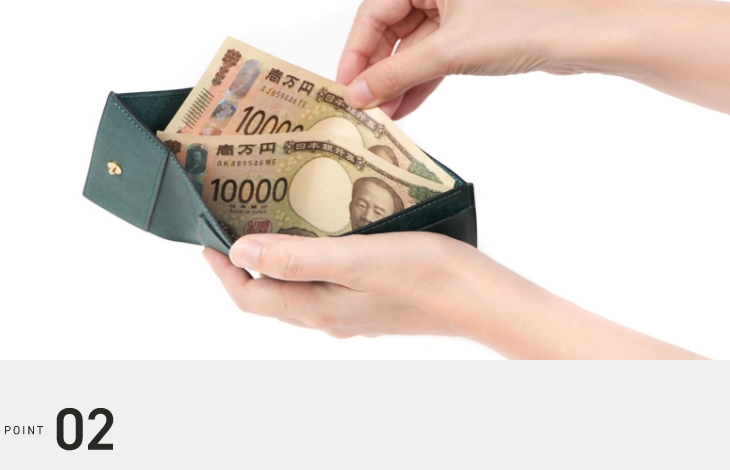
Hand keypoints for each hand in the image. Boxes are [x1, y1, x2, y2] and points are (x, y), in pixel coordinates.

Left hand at [204, 232, 704, 358]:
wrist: (479, 296)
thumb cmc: (423, 275)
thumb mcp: (353, 259)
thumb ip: (296, 257)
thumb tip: (240, 252)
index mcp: (316, 309)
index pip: (250, 297)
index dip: (222, 270)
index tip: (206, 236)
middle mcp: (327, 315)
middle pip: (269, 294)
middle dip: (245, 262)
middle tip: (235, 220)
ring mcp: (349, 310)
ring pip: (296, 287)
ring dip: (276, 258)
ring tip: (271, 219)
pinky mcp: (370, 299)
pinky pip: (323, 281)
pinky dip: (308, 258)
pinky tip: (322, 231)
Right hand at [338, 0, 729, 116]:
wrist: (586, 33)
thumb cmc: (531, 19)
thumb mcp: (448, 50)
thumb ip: (397, 73)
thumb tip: (360, 91)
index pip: (374, 11)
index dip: (356, 51)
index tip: (345, 85)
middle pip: (392, 29)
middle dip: (377, 70)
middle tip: (362, 104)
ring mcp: (460, 9)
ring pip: (414, 46)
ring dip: (398, 81)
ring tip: (382, 114)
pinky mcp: (476, 31)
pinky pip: (437, 56)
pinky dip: (422, 81)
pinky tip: (406, 106)